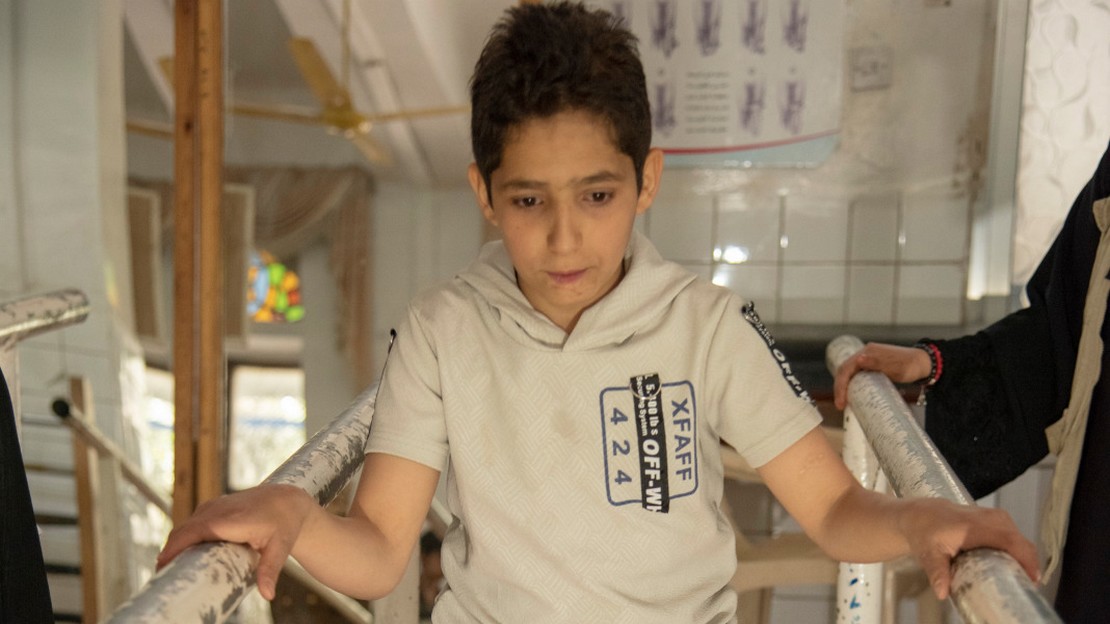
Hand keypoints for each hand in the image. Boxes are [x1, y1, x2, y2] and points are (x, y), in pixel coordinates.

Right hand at [156, 484, 315, 600]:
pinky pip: (190, 525)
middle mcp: (215, 510)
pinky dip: (182, 540)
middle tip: (162, 580)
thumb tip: (268, 595)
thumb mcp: (280, 547)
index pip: (191, 533)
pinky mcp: (210, 508)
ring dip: (174, 547)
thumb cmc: (284, 524)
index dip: (173, 549)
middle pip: (182, 532)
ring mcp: (211, 507)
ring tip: (169, 573)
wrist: (286, 500)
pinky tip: (181, 558)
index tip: (161, 569)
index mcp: (228, 520)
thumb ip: (270, 570)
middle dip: (168, 554)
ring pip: (184, 528)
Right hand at [833, 342, 930, 409]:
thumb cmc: (910, 365)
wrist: (923, 363)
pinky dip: (851, 384)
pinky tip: (852, 394)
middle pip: (844, 370)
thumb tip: (858, 359)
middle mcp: (864, 353)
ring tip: (843, 402)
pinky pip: (856, 374)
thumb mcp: (895, 366)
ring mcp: (868, 359)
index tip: (841, 402)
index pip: (846, 368)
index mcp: (867, 352)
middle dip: (839, 387)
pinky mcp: (872, 365)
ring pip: (849, 372)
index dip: (840, 385)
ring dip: (843, 386)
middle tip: (840, 405)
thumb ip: (876, 362)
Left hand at [898, 498, 1039, 599]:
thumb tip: (942, 593)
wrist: (919, 515)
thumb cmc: (925, 533)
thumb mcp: (928, 553)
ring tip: (1022, 579)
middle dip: (1029, 563)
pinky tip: (1016, 566)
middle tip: (1027, 586)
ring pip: (1018, 538)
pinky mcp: (995, 518)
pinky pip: (1014, 535)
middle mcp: (988, 518)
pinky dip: (1018, 550)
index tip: (1032, 579)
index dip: (1026, 559)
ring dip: (1024, 558)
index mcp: (974, 526)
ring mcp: (994, 516)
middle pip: (1019, 540)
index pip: (1009, 540)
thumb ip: (937, 572)